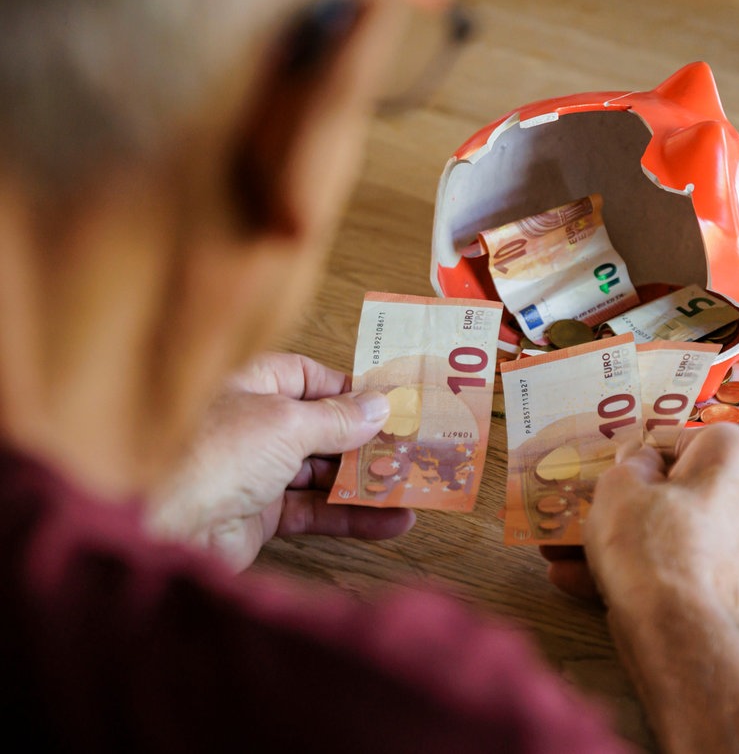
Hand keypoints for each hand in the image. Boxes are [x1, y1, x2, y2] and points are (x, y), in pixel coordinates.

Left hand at [146, 352, 414, 571]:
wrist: (159, 528)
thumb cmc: (213, 454)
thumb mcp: (287, 423)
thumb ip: (338, 418)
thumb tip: (381, 405)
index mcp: (250, 384)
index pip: (309, 377)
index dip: (350, 390)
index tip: (391, 403)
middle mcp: (252, 424)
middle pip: (321, 427)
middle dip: (366, 440)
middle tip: (412, 448)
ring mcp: (255, 471)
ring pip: (322, 471)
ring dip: (367, 481)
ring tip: (412, 486)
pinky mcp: (259, 514)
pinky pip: (315, 510)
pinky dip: (352, 516)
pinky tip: (391, 521)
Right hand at [543, 423, 738, 623]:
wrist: (672, 627)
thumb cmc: (645, 538)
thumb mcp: (618, 483)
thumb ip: (632, 462)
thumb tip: (645, 463)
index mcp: (735, 457)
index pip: (689, 438)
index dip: (647, 451)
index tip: (620, 467)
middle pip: (687, 490)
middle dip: (637, 502)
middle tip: (599, 508)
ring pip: (682, 534)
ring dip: (630, 541)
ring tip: (568, 554)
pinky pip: (689, 567)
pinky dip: (649, 571)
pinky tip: (587, 582)